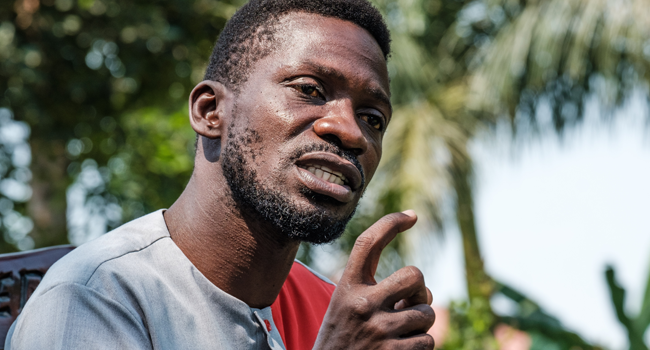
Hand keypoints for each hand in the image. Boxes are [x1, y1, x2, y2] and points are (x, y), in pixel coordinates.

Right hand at [313, 211, 434, 349]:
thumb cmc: (343, 335)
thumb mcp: (345, 303)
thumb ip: (375, 289)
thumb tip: (422, 286)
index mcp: (348, 287)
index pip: (368, 243)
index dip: (391, 223)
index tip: (412, 215)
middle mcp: (362, 303)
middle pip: (414, 274)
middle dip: (420, 290)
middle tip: (408, 304)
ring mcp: (378, 329)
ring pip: (427, 313)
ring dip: (420, 323)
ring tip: (401, 331)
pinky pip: (427, 341)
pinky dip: (420, 345)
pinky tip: (401, 349)